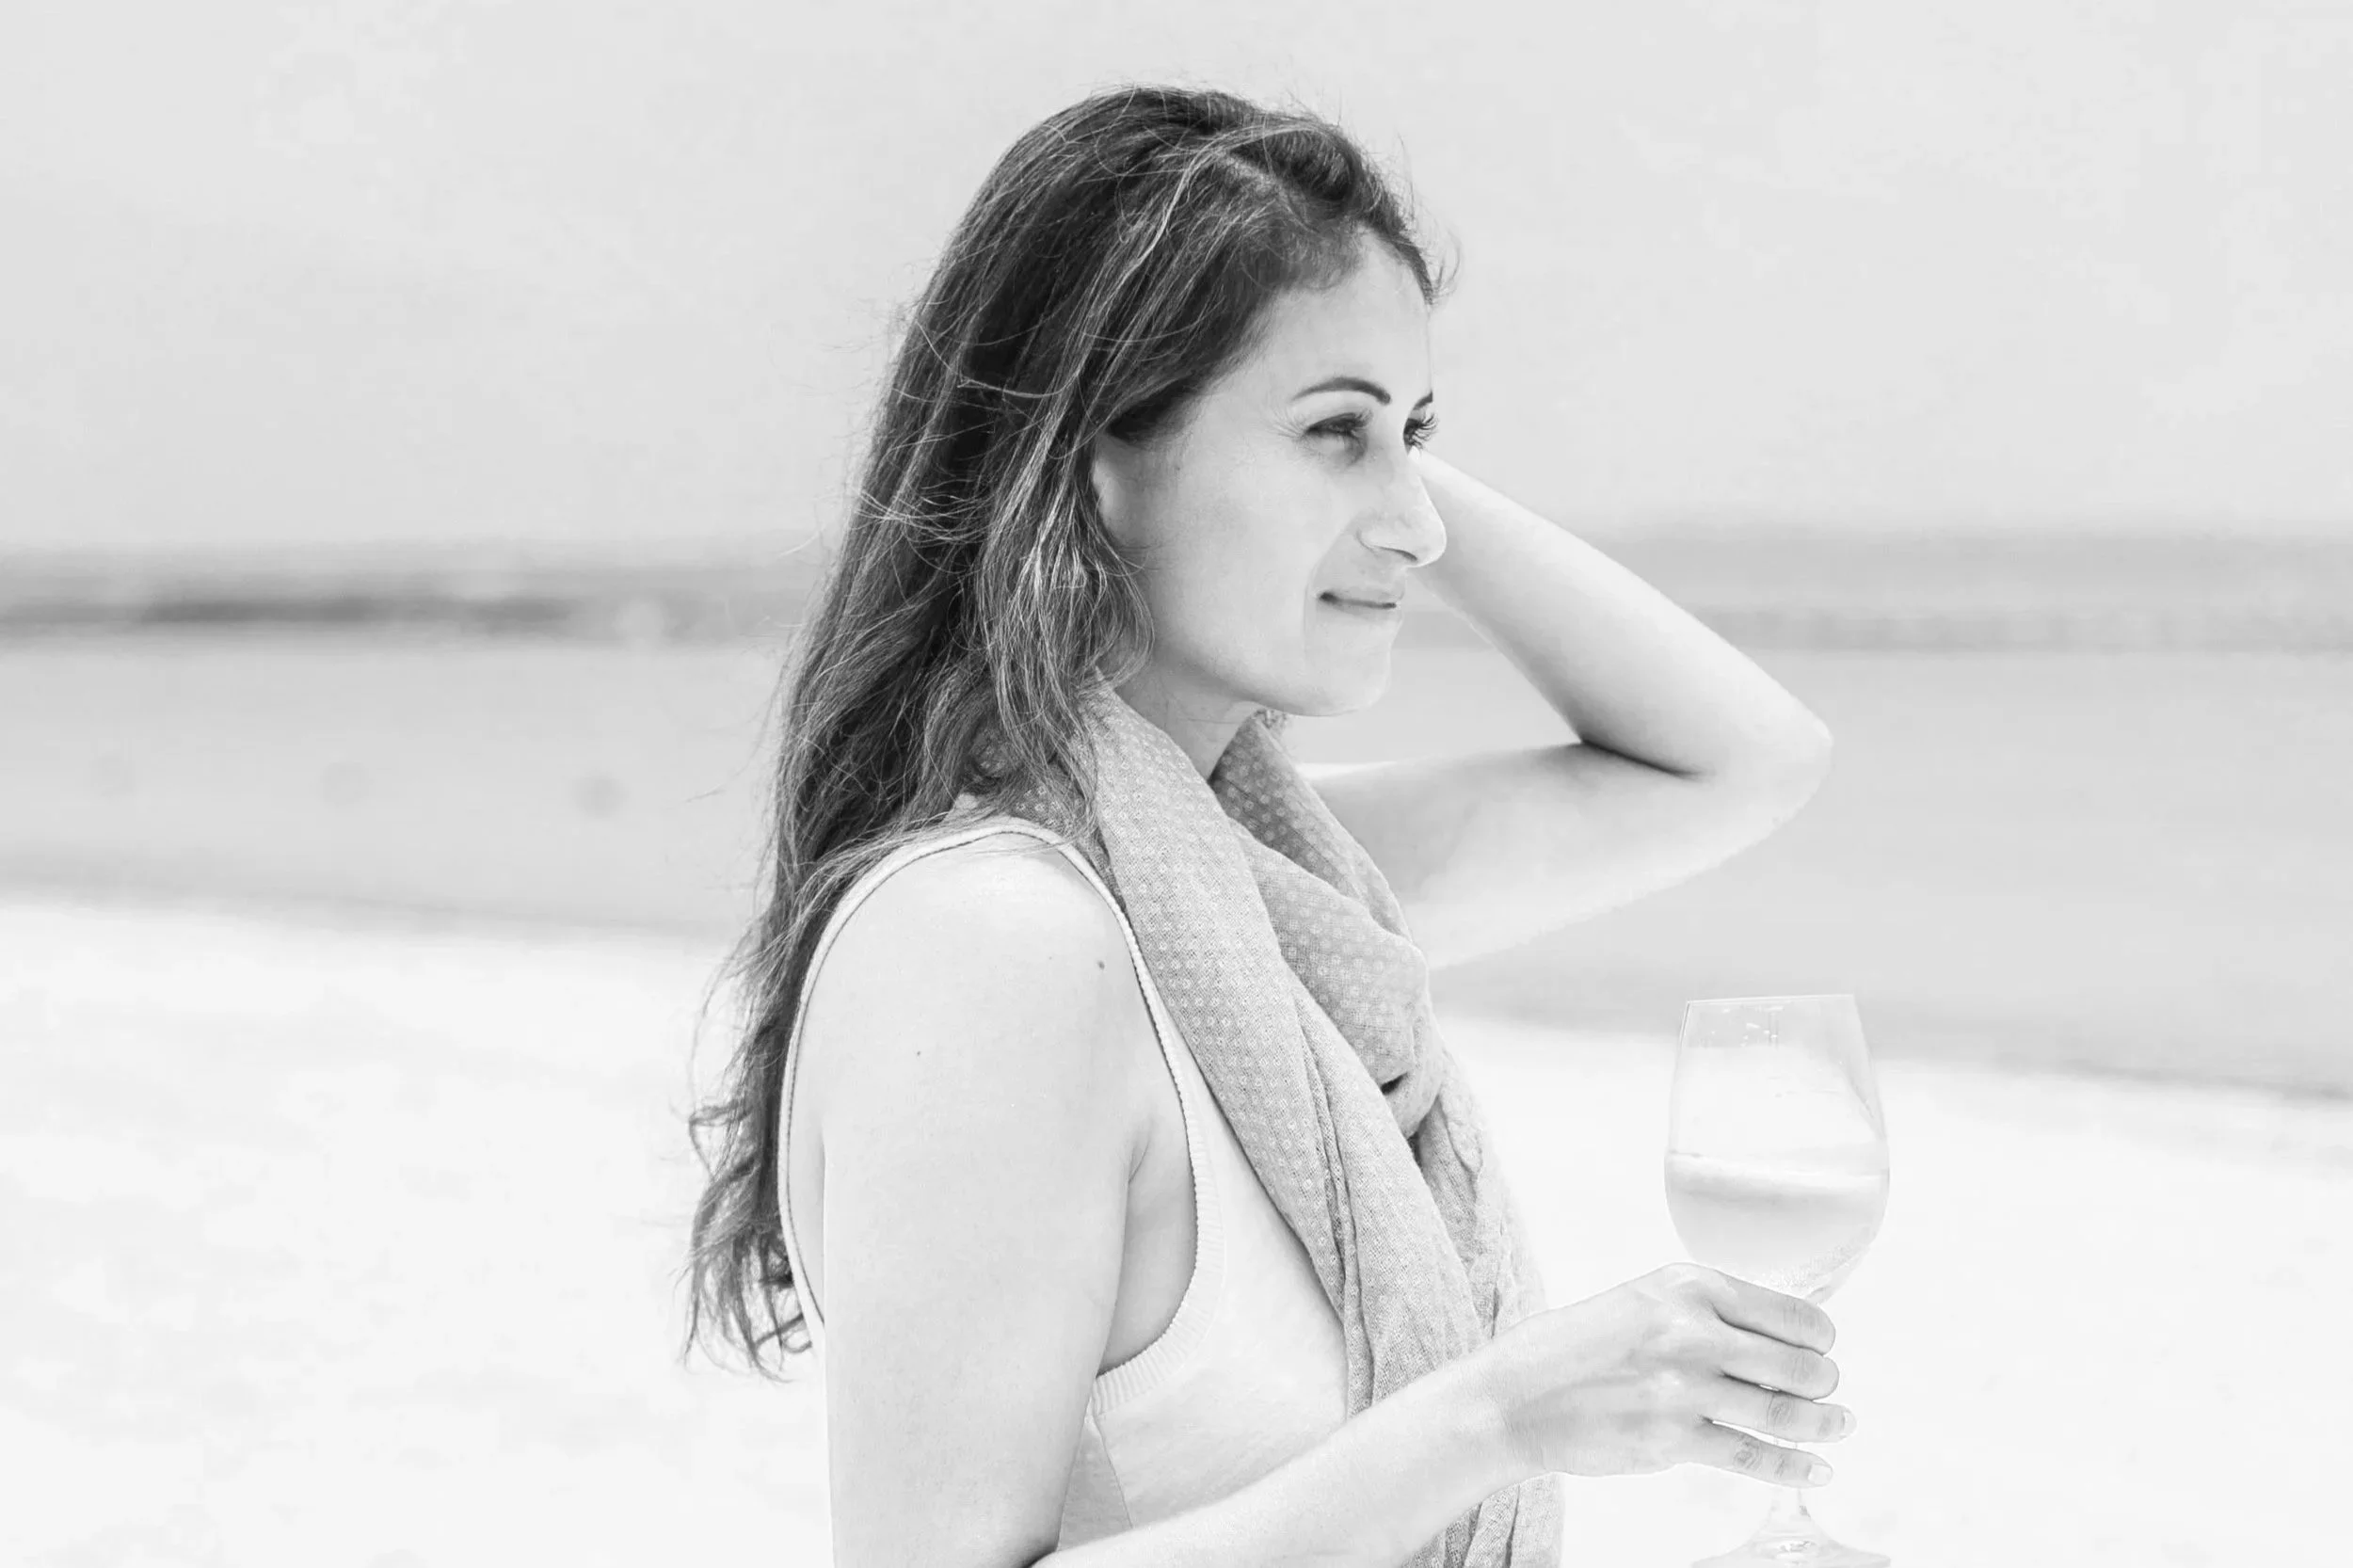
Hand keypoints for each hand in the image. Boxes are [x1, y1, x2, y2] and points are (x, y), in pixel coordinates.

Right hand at [1471, 1262, 1852, 1487]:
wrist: (1512, 1398)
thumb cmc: (1568, 1349)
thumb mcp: (1638, 1302)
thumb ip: (1698, 1312)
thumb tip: (1765, 1339)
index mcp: (1687, 1287)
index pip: (1788, 1312)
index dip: (1817, 1337)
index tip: (1821, 1348)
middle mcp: (1693, 1331)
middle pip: (1797, 1364)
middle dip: (1824, 1381)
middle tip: (1827, 1389)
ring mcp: (1686, 1389)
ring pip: (1784, 1412)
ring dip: (1824, 1422)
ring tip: (1840, 1425)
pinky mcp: (1674, 1440)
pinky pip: (1753, 1456)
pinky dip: (1795, 1467)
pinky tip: (1818, 1470)